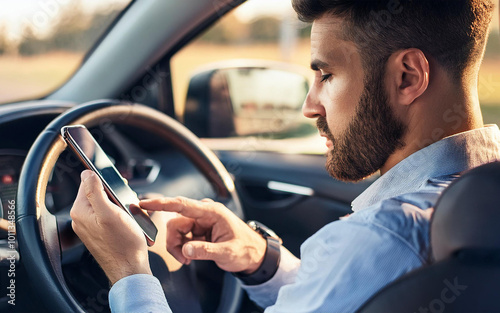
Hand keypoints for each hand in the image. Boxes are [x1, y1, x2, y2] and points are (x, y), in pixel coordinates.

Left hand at [70, 170, 151, 284]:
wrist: (129, 268)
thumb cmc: (123, 243)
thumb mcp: (110, 212)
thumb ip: (95, 191)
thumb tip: (87, 173)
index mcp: (80, 211)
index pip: (88, 182)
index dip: (105, 181)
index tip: (117, 189)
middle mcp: (81, 218)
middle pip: (96, 193)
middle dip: (113, 194)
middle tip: (124, 205)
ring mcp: (89, 226)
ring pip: (103, 204)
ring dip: (117, 205)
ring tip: (126, 215)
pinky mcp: (98, 233)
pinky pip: (106, 215)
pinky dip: (117, 215)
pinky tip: (125, 223)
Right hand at [140, 197, 266, 273]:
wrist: (253, 254)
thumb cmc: (245, 249)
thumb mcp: (227, 253)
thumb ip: (206, 251)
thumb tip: (186, 250)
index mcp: (212, 212)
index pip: (182, 205)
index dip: (162, 204)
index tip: (145, 203)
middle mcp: (203, 213)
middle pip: (175, 223)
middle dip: (174, 242)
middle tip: (182, 258)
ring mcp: (199, 221)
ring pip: (175, 231)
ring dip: (177, 246)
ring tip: (188, 259)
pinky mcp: (197, 229)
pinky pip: (180, 236)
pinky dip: (181, 248)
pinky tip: (190, 255)